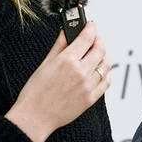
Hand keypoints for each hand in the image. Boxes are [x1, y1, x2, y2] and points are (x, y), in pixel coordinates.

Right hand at [6, 22, 109, 141]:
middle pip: (100, 49)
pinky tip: (100, 70)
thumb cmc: (35, 92)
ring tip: (97, 54)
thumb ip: (60, 46)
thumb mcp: (45, 63)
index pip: (87, 38)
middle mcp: (80, 72)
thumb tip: (66, 31)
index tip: (91, 25)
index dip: (91, 28)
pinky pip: (106, 82)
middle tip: (95, 38)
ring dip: (104, 56)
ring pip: (106, 65)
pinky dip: (106, 73)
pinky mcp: (91, 98)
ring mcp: (87, 86)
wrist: (35, 116)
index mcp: (67, 60)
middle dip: (99, 40)